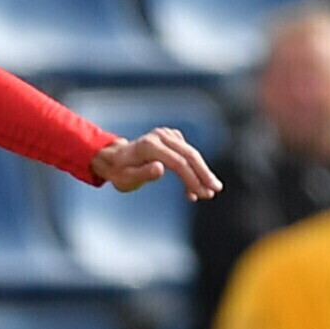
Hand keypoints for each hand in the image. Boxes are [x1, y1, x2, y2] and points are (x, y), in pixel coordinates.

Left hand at [93, 127, 222, 199]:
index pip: (178, 162)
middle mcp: (160, 137)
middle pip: (189, 155)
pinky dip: (193, 169)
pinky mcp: (171, 138)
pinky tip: (193, 187)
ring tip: (208, 192)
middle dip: (204, 174)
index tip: (203, 193)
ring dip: (201, 173)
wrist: (114, 159)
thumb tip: (160, 168)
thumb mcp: (125, 179)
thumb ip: (142, 174)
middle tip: (215, 190)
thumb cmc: (119, 173)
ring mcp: (166, 135)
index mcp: (149, 146)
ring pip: (191, 154)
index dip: (192, 178)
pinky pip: (187, 154)